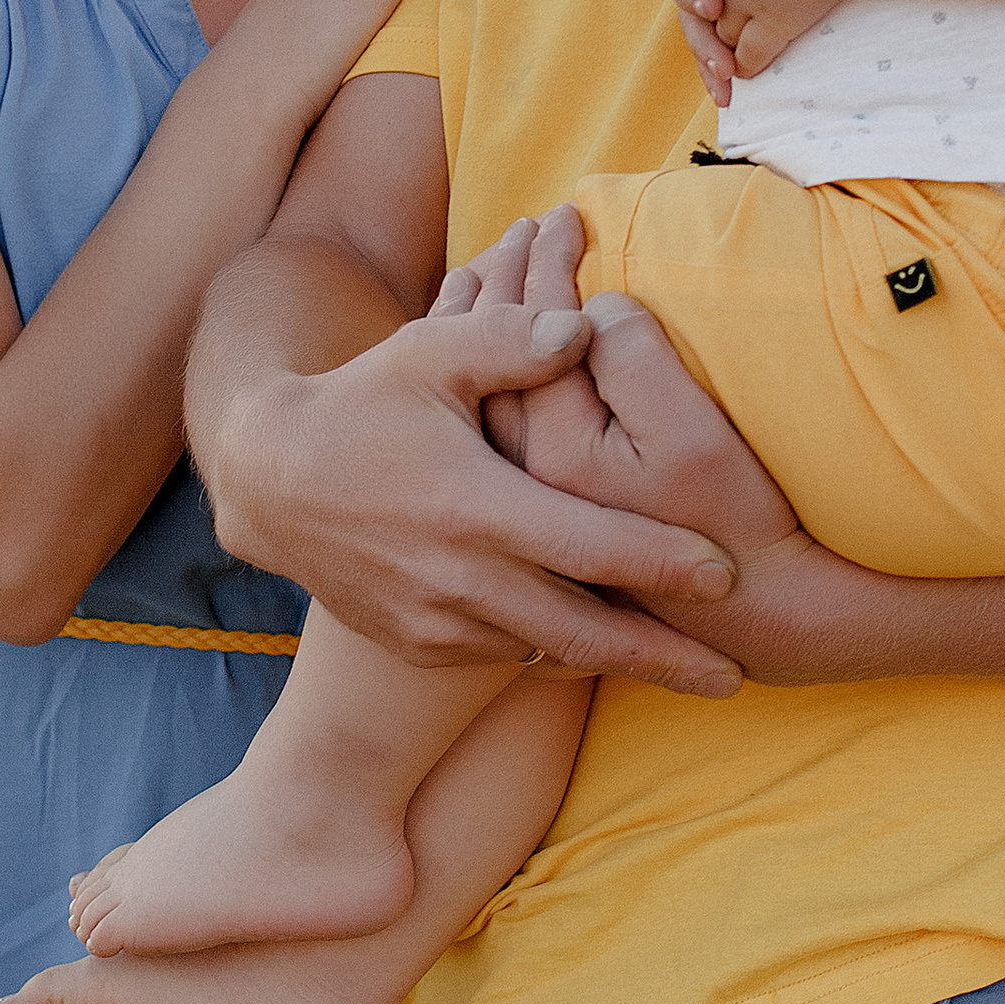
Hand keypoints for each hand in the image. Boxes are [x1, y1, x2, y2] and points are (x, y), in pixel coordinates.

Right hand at [200, 280, 748, 695]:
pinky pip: (506, 654)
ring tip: (685, 670)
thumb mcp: (428, 355)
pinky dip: (556, 652)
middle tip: (733, 676)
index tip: (727, 575)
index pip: (591, 544)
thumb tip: (587, 327)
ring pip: (547, 652)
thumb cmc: (362, 403)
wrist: (271, 482)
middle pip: (584, 633)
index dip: (662, 562)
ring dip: (615, 662)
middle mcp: (460, 578)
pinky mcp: (419, 643)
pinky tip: (600, 647)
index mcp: (475, 506)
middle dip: (663, 658)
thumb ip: (512, 341)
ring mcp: (437, 621)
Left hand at [437, 204, 812, 586]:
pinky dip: (494, 373)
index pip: (532, 333)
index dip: (548, 263)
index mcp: (553, 457)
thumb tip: (591, 309)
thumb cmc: (742, 522)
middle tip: (526, 225)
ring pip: (486, 393)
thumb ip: (632, 359)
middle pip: (490, 360)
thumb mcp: (695, 434)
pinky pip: (502, 423)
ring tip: (497, 265)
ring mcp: (529, 503)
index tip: (567, 214)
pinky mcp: (547, 513)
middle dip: (504, 280)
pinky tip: (502, 347)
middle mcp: (524, 483)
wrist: (763, 618)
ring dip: (489, 321)